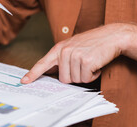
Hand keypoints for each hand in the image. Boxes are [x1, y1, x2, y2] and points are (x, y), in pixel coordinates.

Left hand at [21, 23, 136, 83]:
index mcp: (59, 49)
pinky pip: (86, 79)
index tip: (24, 81)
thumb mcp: (73, 48)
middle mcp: (64, 52)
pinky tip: (96, 64)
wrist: (112, 36)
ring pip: (75, 80)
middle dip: (75, 76)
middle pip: (63, 79)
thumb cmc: (92, 44)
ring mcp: (74, 56)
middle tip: (83, 65)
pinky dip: (93, 75)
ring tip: (90, 62)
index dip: (33, 74)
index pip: (42, 64)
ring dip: (85, 75)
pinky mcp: (86, 62)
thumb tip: (53, 75)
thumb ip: (61, 60)